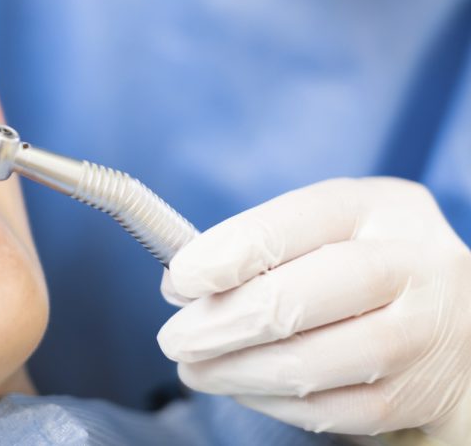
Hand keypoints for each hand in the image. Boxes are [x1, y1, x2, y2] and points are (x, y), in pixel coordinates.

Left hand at [157, 178, 470, 443]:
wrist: (462, 319)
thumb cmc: (369, 264)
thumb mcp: (329, 228)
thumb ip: (262, 245)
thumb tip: (183, 285)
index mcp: (381, 208)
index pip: (294, 223)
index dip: (227, 254)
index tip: (180, 279)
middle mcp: (415, 265)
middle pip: (297, 299)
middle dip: (219, 324)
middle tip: (174, 339)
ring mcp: (426, 334)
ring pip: (309, 364)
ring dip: (235, 372)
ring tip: (195, 369)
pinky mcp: (421, 395)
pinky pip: (330, 409)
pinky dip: (272, 403)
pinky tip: (242, 387)